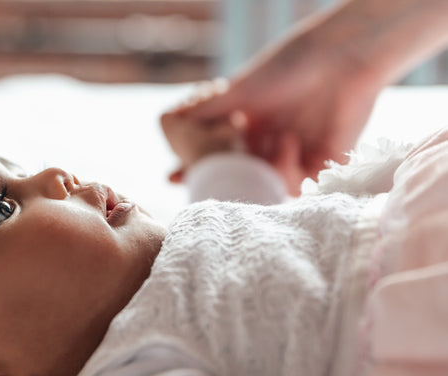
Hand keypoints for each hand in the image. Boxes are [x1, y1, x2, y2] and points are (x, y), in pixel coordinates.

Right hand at [165, 31, 381, 185]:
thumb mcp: (239, 90)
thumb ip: (205, 111)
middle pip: (238, 177)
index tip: (171, 177)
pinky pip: (294, 184)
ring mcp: (293, 155)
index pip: (215, 155)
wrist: (340, 56)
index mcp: (248, 127)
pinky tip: (290, 141)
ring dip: (260, 171)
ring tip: (271, 139)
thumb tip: (169, 119)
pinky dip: (286, 169)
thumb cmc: (288, 65)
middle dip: (221, 183)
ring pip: (264, 185)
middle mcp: (268, 144)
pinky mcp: (322, 162)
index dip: (195, 168)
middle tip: (205, 185)